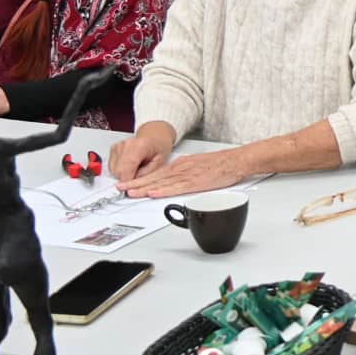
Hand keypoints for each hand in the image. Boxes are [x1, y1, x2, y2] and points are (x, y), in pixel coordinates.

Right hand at [109, 123, 175, 182]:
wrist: (154, 137)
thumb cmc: (159, 148)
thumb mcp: (160, 163)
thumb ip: (146, 174)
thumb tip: (133, 183)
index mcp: (140, 146)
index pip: (128, 167)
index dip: (128, 180)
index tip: (131, 188)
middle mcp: (127, 144)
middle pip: (119, 170)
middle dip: (127, 178)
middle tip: (138, 175)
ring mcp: (119, 145)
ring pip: (114, 170)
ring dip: (123, 174)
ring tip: (136, 168)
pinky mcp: (113, 148)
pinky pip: (112, 166)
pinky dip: (120, 170)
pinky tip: (130, 165)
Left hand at [116, 148, 245, 198]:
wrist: (235, 161)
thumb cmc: (220, 164)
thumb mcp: (197, 164)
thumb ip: (184, 170)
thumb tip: (174, 178)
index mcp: (180, 165)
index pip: (155, 174)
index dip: (139, 179)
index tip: (127, 184)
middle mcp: (180, 169)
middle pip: (154, 178)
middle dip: (135, 183)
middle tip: (120, 188)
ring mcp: (187, 175)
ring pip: (161, 183)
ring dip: (144, 188)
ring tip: (130, 192)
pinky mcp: (196, 182)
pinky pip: (176, 188)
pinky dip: (163, 190)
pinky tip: (153, 193)